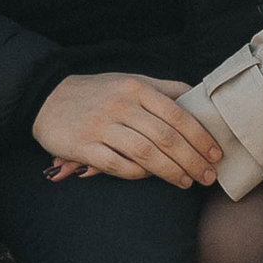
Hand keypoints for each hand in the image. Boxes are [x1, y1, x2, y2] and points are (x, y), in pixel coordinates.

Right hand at [31, 71, 223, 187]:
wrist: (46, 97)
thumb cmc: (97, 92)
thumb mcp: (129, 81)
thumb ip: (163, 89)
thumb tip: (198, 97)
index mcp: (136, 87)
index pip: (177, 114)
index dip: (200, 137)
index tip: (215, 154)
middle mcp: (120, 105)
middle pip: (166, 138)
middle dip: (193, 160)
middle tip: (208, 177)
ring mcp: (101, 126)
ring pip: (145, 154)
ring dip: (171, 171)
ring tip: (187, 182)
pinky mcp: (83, 146)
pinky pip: (117, 166)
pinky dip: (138, 174)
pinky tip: (150, 177)